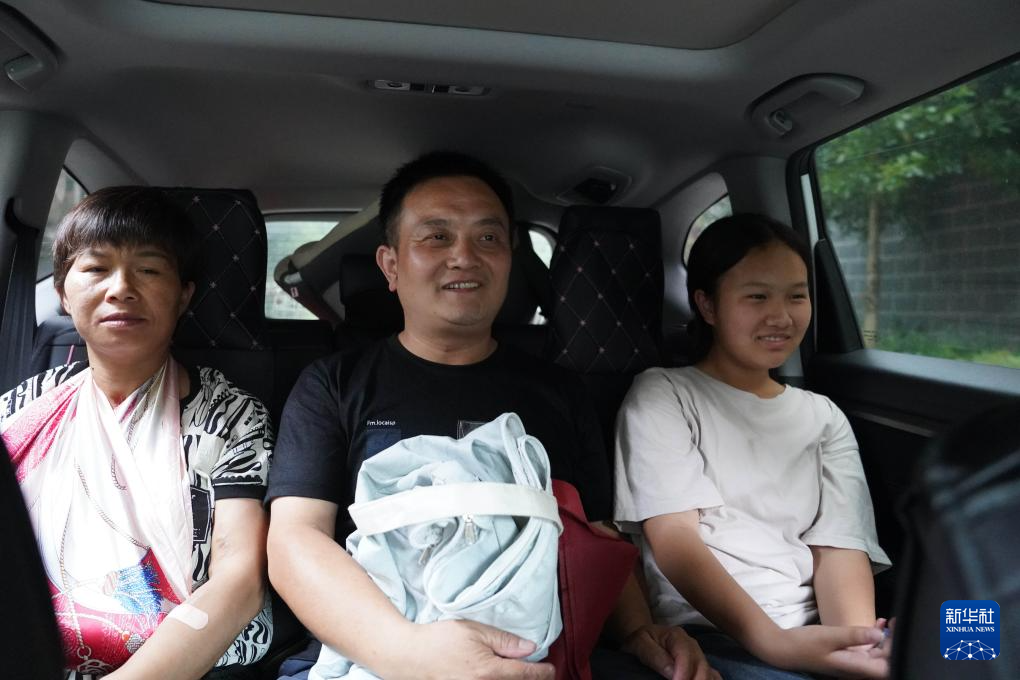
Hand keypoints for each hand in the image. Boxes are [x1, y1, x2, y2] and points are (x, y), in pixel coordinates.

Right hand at [382, 619, 554, 679]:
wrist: (408, 656)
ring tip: (520, 675)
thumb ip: (504, 641)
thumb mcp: (474, 631)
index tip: (551, 669)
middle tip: (541, 673)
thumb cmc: (439, 640)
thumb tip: (530, 647)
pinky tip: (500, 678)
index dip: (543, 672)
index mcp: (489, 671)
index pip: (526, 675)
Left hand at [621, 624, 720, 679]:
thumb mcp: (640, 643)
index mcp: (677, 636)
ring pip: (709, 673)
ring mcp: (699, 655)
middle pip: (702, 667)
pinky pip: (714, 676)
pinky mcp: (701, 666)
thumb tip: (671, 672)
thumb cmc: (642, 641)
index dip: (683, 674)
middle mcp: (692, 645)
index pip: (686, 656)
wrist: (645, 640)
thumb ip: (654, 655)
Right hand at [757, 624, 887, 678]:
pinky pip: (867, 650)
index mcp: (855, 667)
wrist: (784, 650)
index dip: (897, 651)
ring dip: (884, 639)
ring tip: (887, 621)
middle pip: (885, 661)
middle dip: (893, 642)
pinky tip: (875, 624)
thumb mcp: (829, 636)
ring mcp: (852, 664)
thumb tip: (879, 633)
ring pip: (877, 654)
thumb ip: (854, 635)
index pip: (887, 667)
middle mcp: (856, 669)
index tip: (899, 630)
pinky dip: (873, 638)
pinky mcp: (847, 657)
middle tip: (895, 621)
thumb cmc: (805, 644)